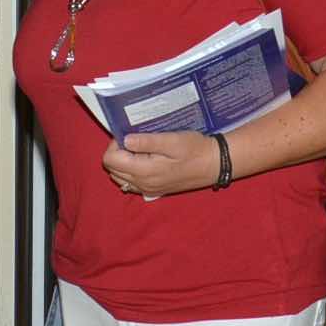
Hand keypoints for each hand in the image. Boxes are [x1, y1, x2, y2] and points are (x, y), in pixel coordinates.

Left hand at [99, 132, 217, 198]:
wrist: (214, 165)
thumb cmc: (195, 150)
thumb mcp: (172, 140)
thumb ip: (147, 142)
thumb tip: (124, 140)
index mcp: (144, 171)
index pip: (110, 160)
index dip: (114, 144)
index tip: (129, 134)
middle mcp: (142, 184)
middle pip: (112, 169)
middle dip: (118, 152)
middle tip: (135, 140)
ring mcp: (148, 189)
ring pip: (120, 177)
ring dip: (123, 162)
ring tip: (140, 150)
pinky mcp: (154, 191)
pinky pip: (131, 183)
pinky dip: (131, 171)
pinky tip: (146, 160)